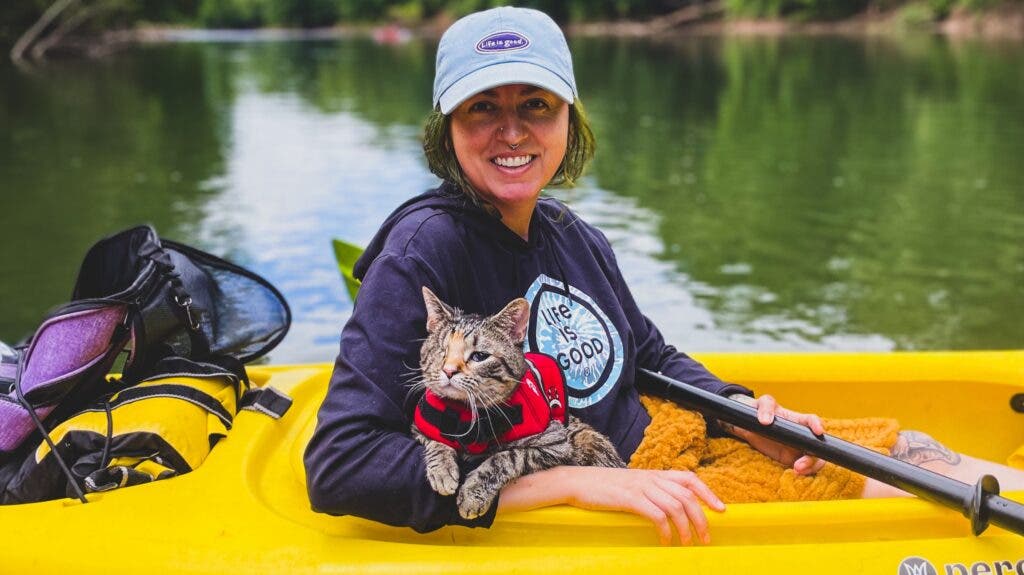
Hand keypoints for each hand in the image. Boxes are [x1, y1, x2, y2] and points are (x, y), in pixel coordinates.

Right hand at [499, 466, 725, 544]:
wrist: (578, 483)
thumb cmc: (604, 488)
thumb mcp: (632, 485)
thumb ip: (651, 491)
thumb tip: (670, 507)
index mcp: (654, 474)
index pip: (689, 478)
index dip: (708, 493)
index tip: (721, 510)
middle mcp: (651, 478)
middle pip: (687, 496)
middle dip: (701, 518)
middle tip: (706, 538)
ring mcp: (641, 487)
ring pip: (676, 506)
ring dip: (686, 528)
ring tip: (687, 544)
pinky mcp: (630, 499)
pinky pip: (657, 515)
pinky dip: (666, 530)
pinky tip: (665, 541)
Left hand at [726, 394, 825, 474]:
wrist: (749, 428)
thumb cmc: (759, 412)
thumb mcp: (761, 404)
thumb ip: (765, 407)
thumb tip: (765, 421)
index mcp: (797, 420)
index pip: (812, 421)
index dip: (818, 425)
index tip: (818, 432)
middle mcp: (802, 435)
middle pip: (817, 446)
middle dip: (814, 457)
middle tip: (799, 464)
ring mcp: (798, 449)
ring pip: (814, 459)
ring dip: (810, 466)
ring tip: (796, 470)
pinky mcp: (791, 460)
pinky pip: (804, 468)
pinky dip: (803, 473)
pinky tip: (794, 474)